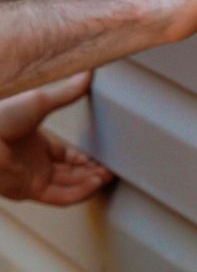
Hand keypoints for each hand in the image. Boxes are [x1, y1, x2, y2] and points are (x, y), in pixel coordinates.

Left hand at [0, 72, 111, 204]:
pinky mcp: (29, 191)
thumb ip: (67, 93)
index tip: (100, 159)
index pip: (65, 155)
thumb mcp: (40, 101)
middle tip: (109, 171)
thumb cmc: (1, 116)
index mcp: (32, 143)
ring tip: (107, 177)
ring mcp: (30, 178)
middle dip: (91, 172)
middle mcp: (32, 163)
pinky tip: (95, 183)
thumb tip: (86, 74)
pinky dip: (81, 192)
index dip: (84, 158)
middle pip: (69, 173)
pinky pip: (61, 197)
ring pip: (68, 186)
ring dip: (89, 183)